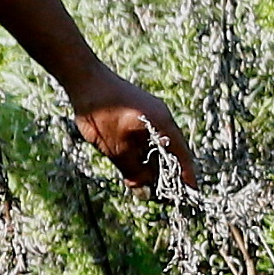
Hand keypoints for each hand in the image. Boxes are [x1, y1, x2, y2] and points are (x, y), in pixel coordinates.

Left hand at [75, 72, 197, 193]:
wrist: (82, 78)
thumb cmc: (101, 112)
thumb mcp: (115, 148)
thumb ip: (132, 170)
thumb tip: (143, 191)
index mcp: (162, 124)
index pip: (181, 155)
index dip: (186, 176)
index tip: (191, 194)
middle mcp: (161, 117)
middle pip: (171, 150)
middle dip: (168, 173)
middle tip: (165, 196)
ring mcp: (149, 113)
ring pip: (156, 144)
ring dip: (154, 164)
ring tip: (150, 185)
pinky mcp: (137, 112)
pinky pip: (146, 137)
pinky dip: (144, 152)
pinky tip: (136, 166)